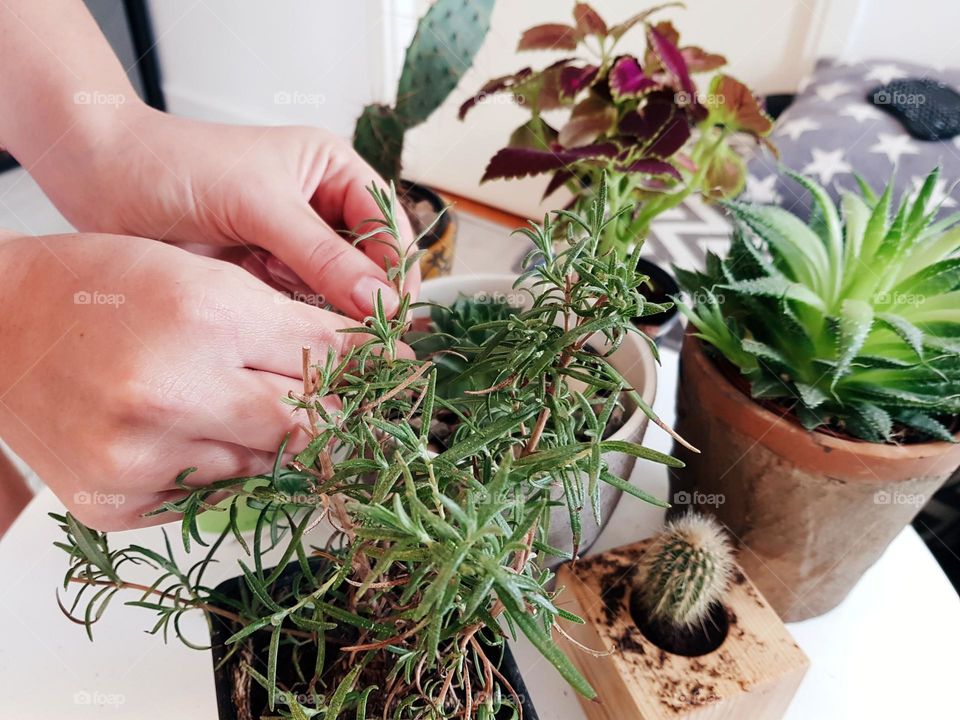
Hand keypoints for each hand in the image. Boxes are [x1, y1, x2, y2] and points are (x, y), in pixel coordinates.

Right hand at [0, 233, 381, 530]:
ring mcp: (143, 456)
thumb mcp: (201, 278)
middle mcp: (175, 391)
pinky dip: (223, 468)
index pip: (326, 357)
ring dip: (275, 442)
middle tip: (351, 409)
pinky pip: (210, 497)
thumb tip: (361, 360)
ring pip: (264, 465)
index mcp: (205, 317)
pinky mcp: (118, 501)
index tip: (394, 370)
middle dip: (337, 416)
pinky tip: (199, 435)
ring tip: (251, 409)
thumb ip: (284, 321)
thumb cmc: (98, 290)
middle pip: (307, 425)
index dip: (370, 366)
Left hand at [28, 105, 419, 319]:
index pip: (387, 226)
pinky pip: (301, 308)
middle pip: (369, 265)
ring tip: (321, 335)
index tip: (391, 314)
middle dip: (366, 298)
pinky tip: (287, 326)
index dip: (395, 269)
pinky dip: (298, 322)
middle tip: (364, 338)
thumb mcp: (259, 204)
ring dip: (331, 314)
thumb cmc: (178, 166)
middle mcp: (322, 209)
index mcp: (333, 171)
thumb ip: (322, 254)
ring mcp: (294, 247)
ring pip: (337, 293)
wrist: (101, 180)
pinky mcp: (267, 279)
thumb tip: (378, 300)